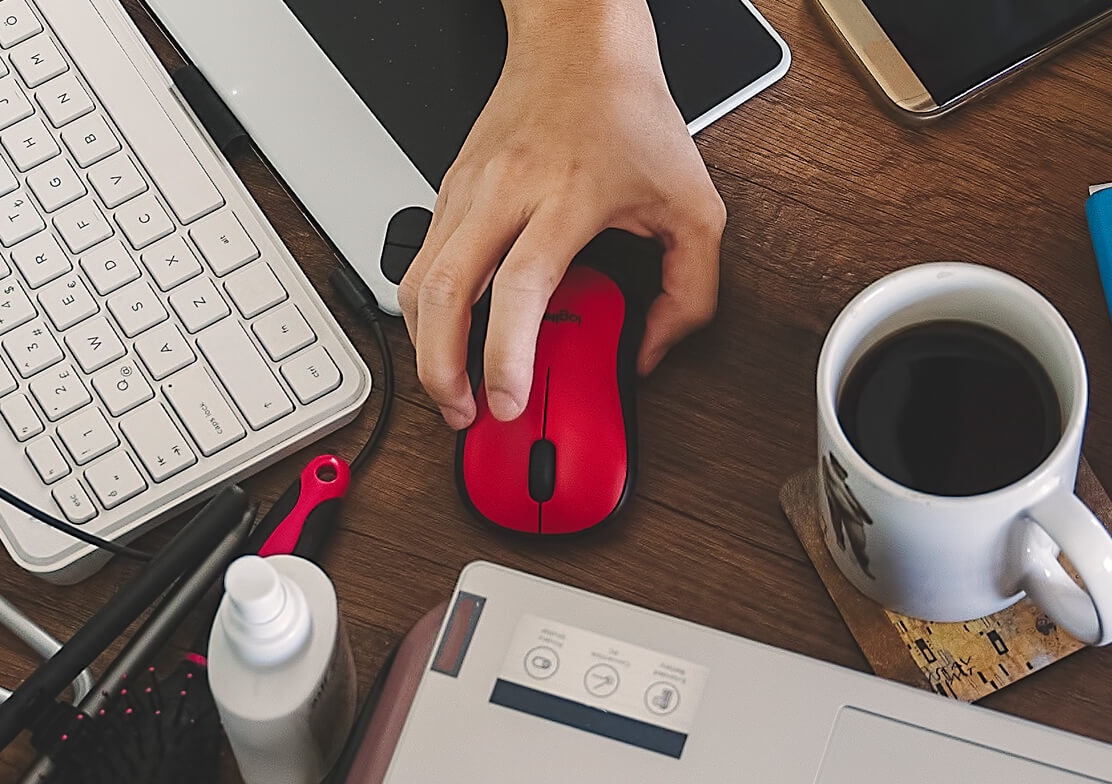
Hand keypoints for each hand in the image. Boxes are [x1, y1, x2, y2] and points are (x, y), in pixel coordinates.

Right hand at [399, 0, 725, 428]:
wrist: (580, 43)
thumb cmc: (630, 114)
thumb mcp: (694, 207)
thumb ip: (689, 293)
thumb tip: (649, 352)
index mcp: (566, 198)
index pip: (520, 287)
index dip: (505, 354)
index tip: (506, 400)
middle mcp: (505, 194)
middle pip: (441, 293)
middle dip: (440, 369)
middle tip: (463, 413)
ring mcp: (467, 191)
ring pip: (417, 281)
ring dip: (425, 346)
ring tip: (452, 389)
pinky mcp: (448, 189)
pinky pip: (421, 260)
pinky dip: (427, 311)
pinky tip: (449, 337)